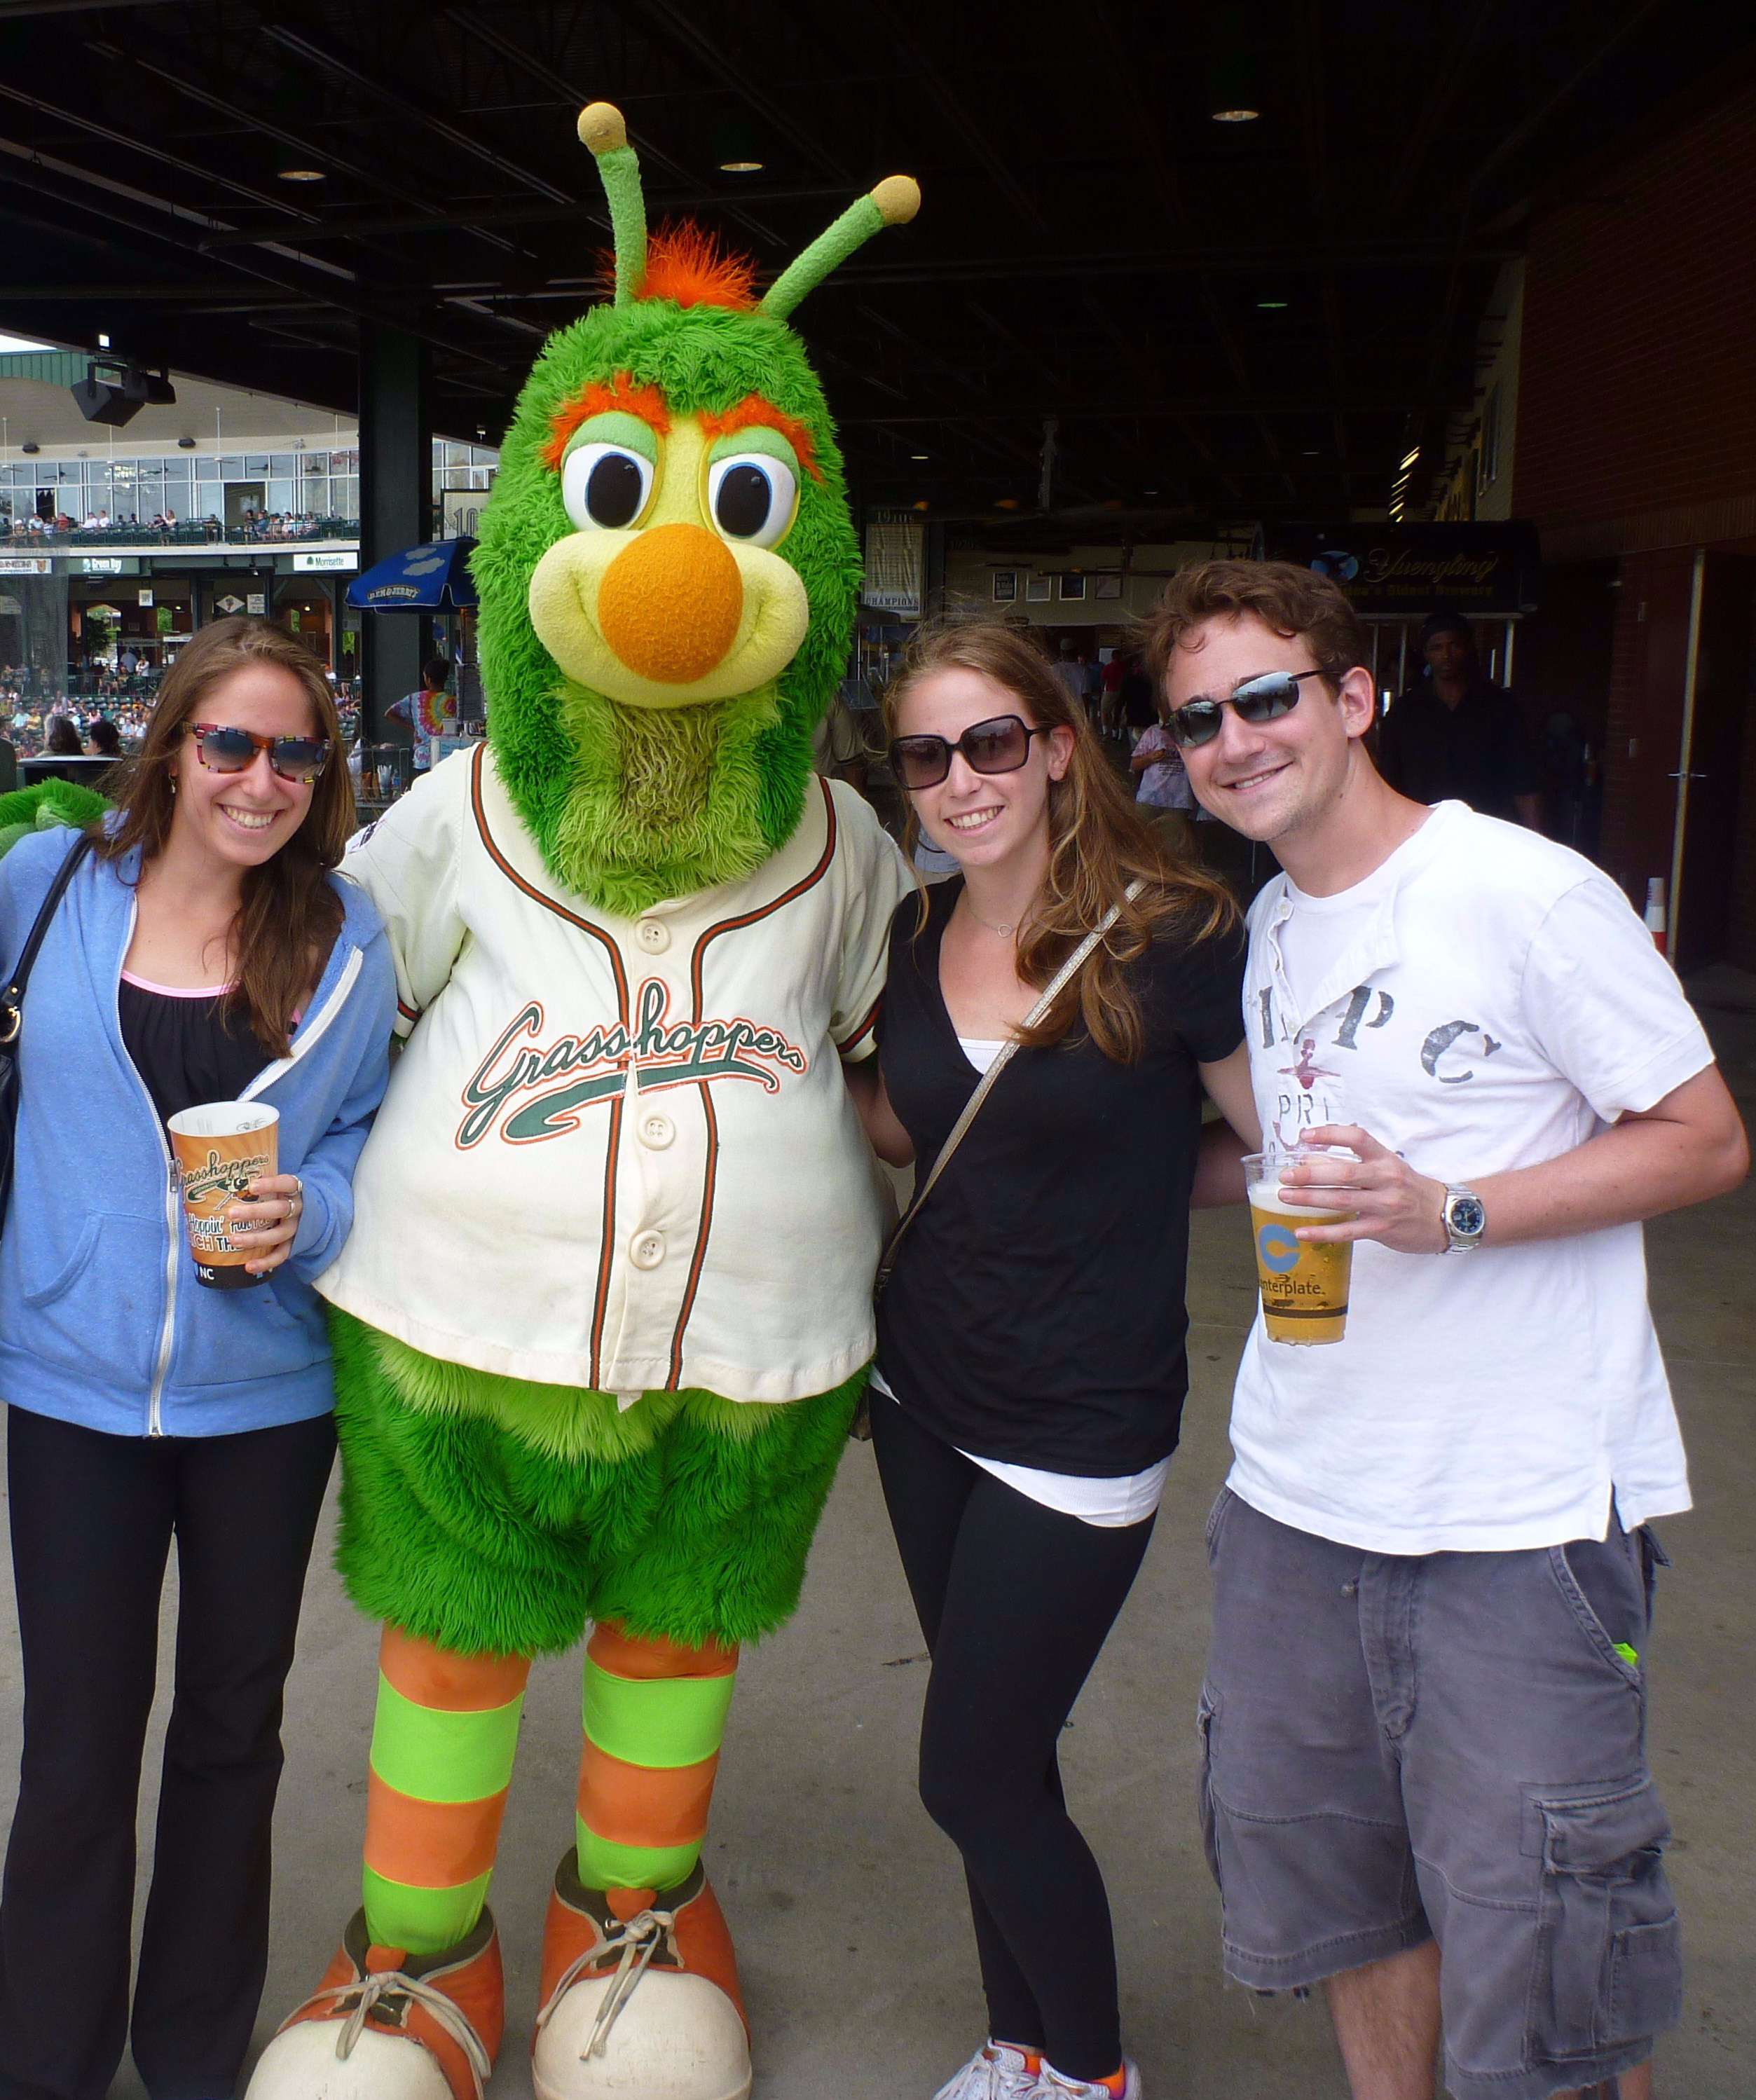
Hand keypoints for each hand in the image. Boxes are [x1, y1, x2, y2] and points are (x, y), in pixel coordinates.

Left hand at [227, 1172, 304, 1274]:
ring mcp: (296, 1228)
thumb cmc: (282, 1196)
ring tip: (233, 1240)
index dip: (271, 1185)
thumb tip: (221, 1176)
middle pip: (280, 1210)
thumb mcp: (278, 1186)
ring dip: (256, 1239)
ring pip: (279, 1234)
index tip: (251, 1186)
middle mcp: (298, 1209)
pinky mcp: (294, 1245)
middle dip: (255, 1212)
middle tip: (232, 1214)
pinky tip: (248, 1266)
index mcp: (294, 1191)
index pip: (286, 1184)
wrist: (311, 1213)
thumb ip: (259, 1182)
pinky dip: (265, 1262)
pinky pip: (281, 1255)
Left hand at [1275, 1125, 1448, 1254]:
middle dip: (1310, 1174)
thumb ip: (1359, 1162)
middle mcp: (1386, 1179)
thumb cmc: (1410, 1189)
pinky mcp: (1383, 1229)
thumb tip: (1314, 1157)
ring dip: (1310, 1199)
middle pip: (1344, 1172)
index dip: (1330, 1134)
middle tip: (1285, 1175)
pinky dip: (1323, 1232)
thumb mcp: (1390, 1167)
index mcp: (1386, 1158)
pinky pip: (1348, 1231)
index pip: (1358, 1138)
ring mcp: (1385, 1205)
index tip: (1305, 1136)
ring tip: (1285, 1197)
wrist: (1446, 1216)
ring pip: (1342, 1200)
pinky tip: (1302, 1233)